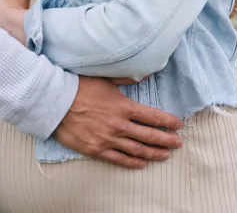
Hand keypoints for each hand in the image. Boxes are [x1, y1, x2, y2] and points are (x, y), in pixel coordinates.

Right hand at [55, 76, 182, 168]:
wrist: (57, 102)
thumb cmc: (82, 87)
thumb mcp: (107, 78)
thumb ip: (127, 78)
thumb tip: (146, 73)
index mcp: (124, 106)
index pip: (152, 116)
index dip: (167, 122)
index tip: (178, 125)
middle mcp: (119, 125)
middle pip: (149, 136)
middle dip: (166, 140)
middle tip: (178, 143)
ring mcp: (108, 139)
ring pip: (137, 150)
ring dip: (153, 153)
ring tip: (165, 155)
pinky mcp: (96, 149)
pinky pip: (119, 159)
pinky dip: (132, 162)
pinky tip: (142, 164)